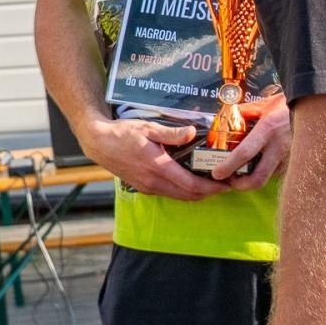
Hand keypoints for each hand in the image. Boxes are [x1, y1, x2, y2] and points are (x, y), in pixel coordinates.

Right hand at [81, 117, 227, 200]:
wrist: (98, 143)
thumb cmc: (122, 133)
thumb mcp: (147, 128)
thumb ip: (171, 133)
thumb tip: (192, 132)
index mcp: (157, 167)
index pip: (191, 185)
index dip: (211, 187)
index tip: (226, 184)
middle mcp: (153, 181)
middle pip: (188, 195)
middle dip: (209, 193)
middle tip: (225, 185)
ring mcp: (147, 187)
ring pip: (179, 197)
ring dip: (197, 194)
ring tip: (212, 184)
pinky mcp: (143, 187)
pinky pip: (169, 194)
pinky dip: (184, 191)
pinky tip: (191, 181)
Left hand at [214, 100, 290, 189]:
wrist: (316, 107)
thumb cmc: (287, 104)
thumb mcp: (263, 105)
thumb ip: (243, 113)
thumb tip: (224, 121)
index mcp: (267, 129)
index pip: (244, 154)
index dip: (228, 166)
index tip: (217, 173)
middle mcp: (279, 146)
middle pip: (258, 178)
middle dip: (240, 185)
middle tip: (230, 181)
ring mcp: (290, 156)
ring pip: (269, 178)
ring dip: (253, 181)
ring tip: (241, 175)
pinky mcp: (297, 161)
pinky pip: (278, 172)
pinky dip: (266, 173)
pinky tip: (259, 166)